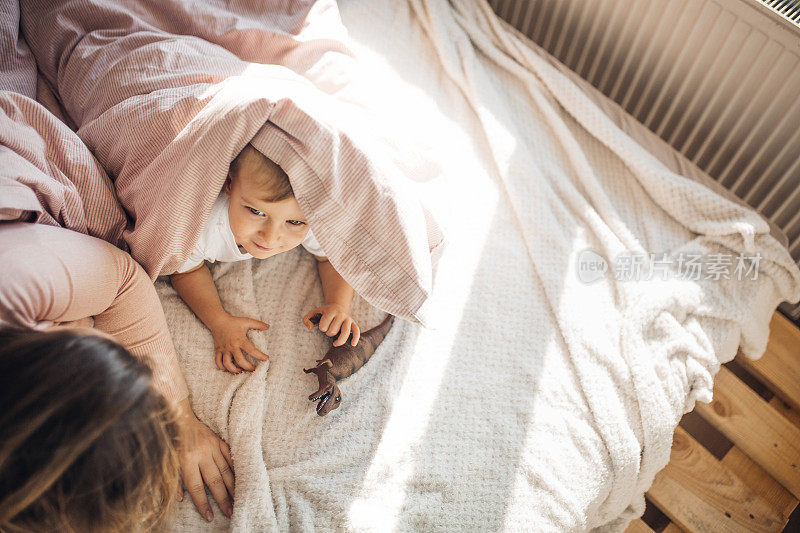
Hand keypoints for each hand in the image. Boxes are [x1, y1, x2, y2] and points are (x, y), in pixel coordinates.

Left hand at [174, 399, 234, 520]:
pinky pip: (230, 455)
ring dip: (232, 486)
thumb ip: (175, 480)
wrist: (180, 416)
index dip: (203, 503)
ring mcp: (212, 446)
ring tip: (239, 498)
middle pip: (214, 481)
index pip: (196, 487)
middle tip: (230, 511)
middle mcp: (201, 454)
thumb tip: (181, 498)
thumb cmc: (172, 440)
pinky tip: (241, 477)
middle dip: (223, 498)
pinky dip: (236, 467)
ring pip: (225, 469)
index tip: (209, 516)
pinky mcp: (219, 440)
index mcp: (187, 461)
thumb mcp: (168, 461)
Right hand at [208, 314, 269, 372]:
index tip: (266, 359)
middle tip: (254, 369)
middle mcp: (232, 346)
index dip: (259, 356)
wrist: (218, 321)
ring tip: (241, 370)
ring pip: (227, 364)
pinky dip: (222, 367)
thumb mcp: (246, 321)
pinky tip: (229, 368)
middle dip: (248, 367)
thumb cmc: (234, 321)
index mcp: (240, 339)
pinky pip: (218, 362)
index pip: (251, 350)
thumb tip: (268, 326)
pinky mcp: (218, 350)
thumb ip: (258, 324)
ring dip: (234, 370)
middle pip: (240, 361)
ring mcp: (224, 349)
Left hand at [302, 304, 360, 346]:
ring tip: (334, 344)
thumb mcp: (313, 313)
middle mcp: (340, 314)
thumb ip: (306, 320)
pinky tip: (352, 344)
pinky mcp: (353, 323)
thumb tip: (310, 328)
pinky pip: (356, 331)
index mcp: (330, 311)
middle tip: (328, 330)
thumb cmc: (323, 313)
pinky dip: (355, 338)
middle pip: (333, 331)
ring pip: (345, 332)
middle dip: (328, 333)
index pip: (324, 326)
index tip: (322, 325)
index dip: (321, 328)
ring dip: (338, 340)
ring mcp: (348, 319)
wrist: (337, 306)